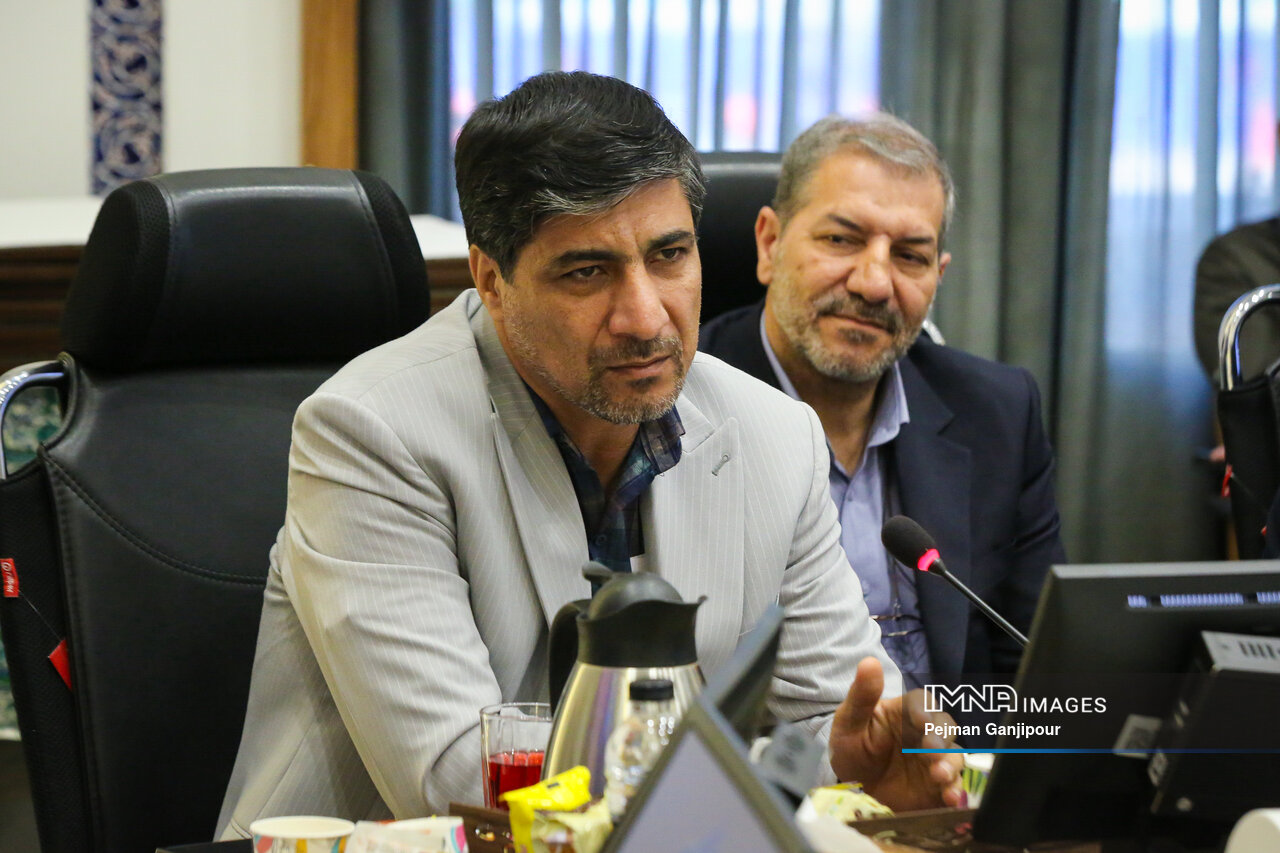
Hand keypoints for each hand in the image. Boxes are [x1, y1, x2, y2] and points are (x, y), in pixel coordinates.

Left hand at [828, 657, 964, 810]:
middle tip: (931, 750)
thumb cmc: (851, 748)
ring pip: (954, 756)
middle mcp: (923, 733)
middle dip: (941, 738)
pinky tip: (949, 798)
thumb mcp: (848, 723)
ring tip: (939, 775)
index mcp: (904, 712)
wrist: (851, 788)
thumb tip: (869, 661)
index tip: (921, 721)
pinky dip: (955, 791)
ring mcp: (933, 760)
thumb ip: (861, 696)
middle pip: (945, 727)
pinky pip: (954, 786)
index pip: (922, 703)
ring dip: (951, 764)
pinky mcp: (938, 786)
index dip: (925, 709)